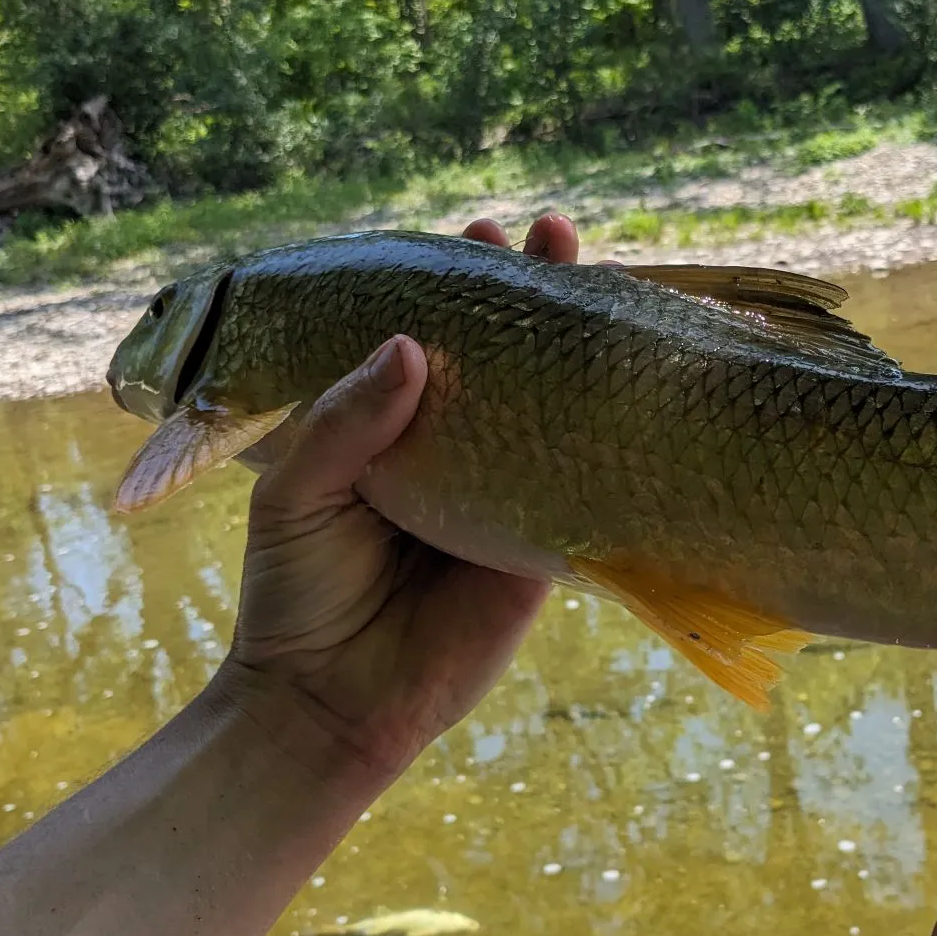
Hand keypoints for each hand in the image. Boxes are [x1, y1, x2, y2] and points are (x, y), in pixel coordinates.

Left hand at [208, 213, 581, 785]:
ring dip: (585, 346)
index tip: (481, 229)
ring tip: (601, 279)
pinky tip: (636, 386)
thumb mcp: (301, 492)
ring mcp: (511, 492)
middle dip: (538, 293)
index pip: (438, 337)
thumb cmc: (300, 591)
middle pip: (512, 358)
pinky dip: (613, 435)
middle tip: (556, 235)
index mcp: (400, 428)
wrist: (330, 706)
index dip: (462, 283)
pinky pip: (586, 482)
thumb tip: (407, 346)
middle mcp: (463, 448)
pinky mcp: (547, 542)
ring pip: (558, 407)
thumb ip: (346, 420)